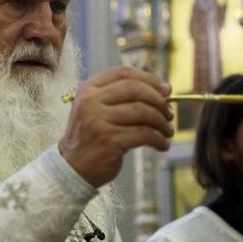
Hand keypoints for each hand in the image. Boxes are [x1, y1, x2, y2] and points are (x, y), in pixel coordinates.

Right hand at [59, 66, 173, 186]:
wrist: (72, 167)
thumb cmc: (91, 138)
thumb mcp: (97, 110)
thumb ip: (119, 98)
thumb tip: (161, 92)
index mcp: (88, 89)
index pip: (123, 73)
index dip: (149, 79)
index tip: (166, 90)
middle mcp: (91, 101)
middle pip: (135, 89)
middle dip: (158, 100)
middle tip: (169, 113)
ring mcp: (98, 120)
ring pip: (142, 112)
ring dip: (161, 122)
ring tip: (168, 131)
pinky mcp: (108, 140)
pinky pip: (143, 134)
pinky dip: (158, 139)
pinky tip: (162, 145)